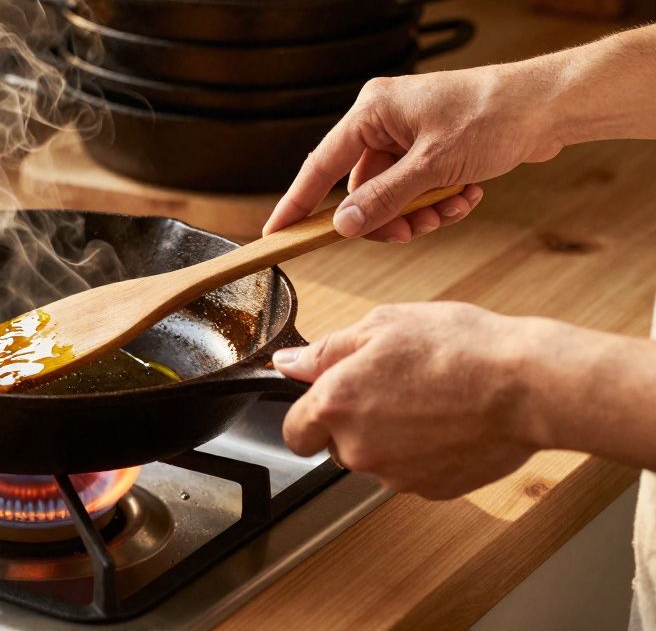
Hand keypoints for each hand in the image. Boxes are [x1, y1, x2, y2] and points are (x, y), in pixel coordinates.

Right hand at [263, 64, 566, 242]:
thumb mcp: (433, 166)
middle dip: (390, 216)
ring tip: (453, 208)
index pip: (320, 165)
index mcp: (371, 112)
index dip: (296, 203)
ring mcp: (408, 135)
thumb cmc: (494, 116)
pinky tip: (467, 196)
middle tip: (415, 231)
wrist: (549, 105)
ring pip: (392, 195)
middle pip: (361, 189)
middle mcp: (383, 120)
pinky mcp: (431, 147)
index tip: (276, 233)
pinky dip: (438, 201)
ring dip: (420, 212)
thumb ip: (383, 199)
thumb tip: (342, 225)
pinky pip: (417, 189)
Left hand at [274, 302, 543, 498]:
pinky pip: (414, 472)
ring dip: (391, 437)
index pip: (295, 432)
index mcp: (336, 404)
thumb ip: (326, 351)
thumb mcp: (382, 325)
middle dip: (355, 422)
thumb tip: (288, 363)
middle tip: (394, 386)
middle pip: (338, 446)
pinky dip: (425, 452)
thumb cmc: (458, 347)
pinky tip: (449, 422)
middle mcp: (358, 448)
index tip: (329, 399)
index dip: (309, 415)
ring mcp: (396, 474)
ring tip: (430, 399)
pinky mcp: (433, 489)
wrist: (526, 385)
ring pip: (378, 459)